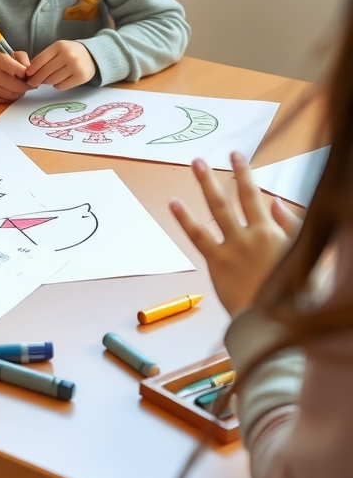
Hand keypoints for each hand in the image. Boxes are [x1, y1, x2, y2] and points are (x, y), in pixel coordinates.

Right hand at [0, 50, 30, 102]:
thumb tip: (31, 73)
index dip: (26, 73)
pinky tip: (12, 91)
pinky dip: (12, 97)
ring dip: (20, 92)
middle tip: (29, 83)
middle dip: (26, 85)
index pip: (20, 70)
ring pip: (13, 95)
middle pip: (17, 86)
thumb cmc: (0, 61)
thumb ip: (24, 59)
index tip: (26, 73)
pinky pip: (6, 101)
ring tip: (20, 86)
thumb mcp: (12, 54)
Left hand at [26, 40, 95, 88]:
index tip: (27, 75)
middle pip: (45, 72)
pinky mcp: (81, 77)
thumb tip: (29, 73)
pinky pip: (61, 86)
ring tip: (49, 79)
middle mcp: (68, 55)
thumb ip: (44, 58)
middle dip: (36, 79)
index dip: (32, 69)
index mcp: (59, 46)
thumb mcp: (58, 49)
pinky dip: (57, 86)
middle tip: (32, 83)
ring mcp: (76, 66)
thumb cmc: (70, 52)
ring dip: (47, 82)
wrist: (92, 55)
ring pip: (52, 80)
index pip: (40, 60)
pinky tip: (59, 81)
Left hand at [169, 152, 301, 315]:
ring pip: (218, 207)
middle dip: (224, 173)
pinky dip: (185, 218)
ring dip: (205, 183)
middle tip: (207, 158)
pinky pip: (198, 235)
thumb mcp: (304, 256)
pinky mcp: (218, 262)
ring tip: (196, 164)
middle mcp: (252, 235)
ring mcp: (233, 247)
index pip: (257, 196)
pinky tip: (174, 202)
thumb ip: (291, 228)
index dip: (245, 174)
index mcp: (273, 233)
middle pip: (237, 196)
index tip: (238, 157)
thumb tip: (276, 202)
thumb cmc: (296, 294)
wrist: (278, 321)